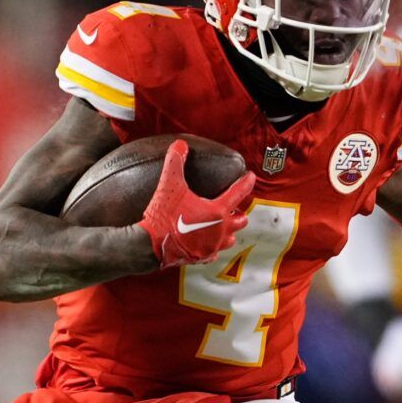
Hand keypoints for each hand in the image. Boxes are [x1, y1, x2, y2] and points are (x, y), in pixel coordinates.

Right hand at [139, 140, 256, 267]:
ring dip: (229, 230)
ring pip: (230, 239)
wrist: (150, 246)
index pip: (238, 193)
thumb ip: (175, 162)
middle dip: (239, 212)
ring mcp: (212, 246)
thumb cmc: (163, 215)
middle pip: (240, 220)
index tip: (251, 177)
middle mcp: (219, 230)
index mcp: (217, 211)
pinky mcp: (201, 258)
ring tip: (223, 224)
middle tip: (234, 206)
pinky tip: (207, 242)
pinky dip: (214, 246)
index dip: (246, 183)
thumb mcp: (169, 185)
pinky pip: (214, 253)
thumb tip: (179, 144)